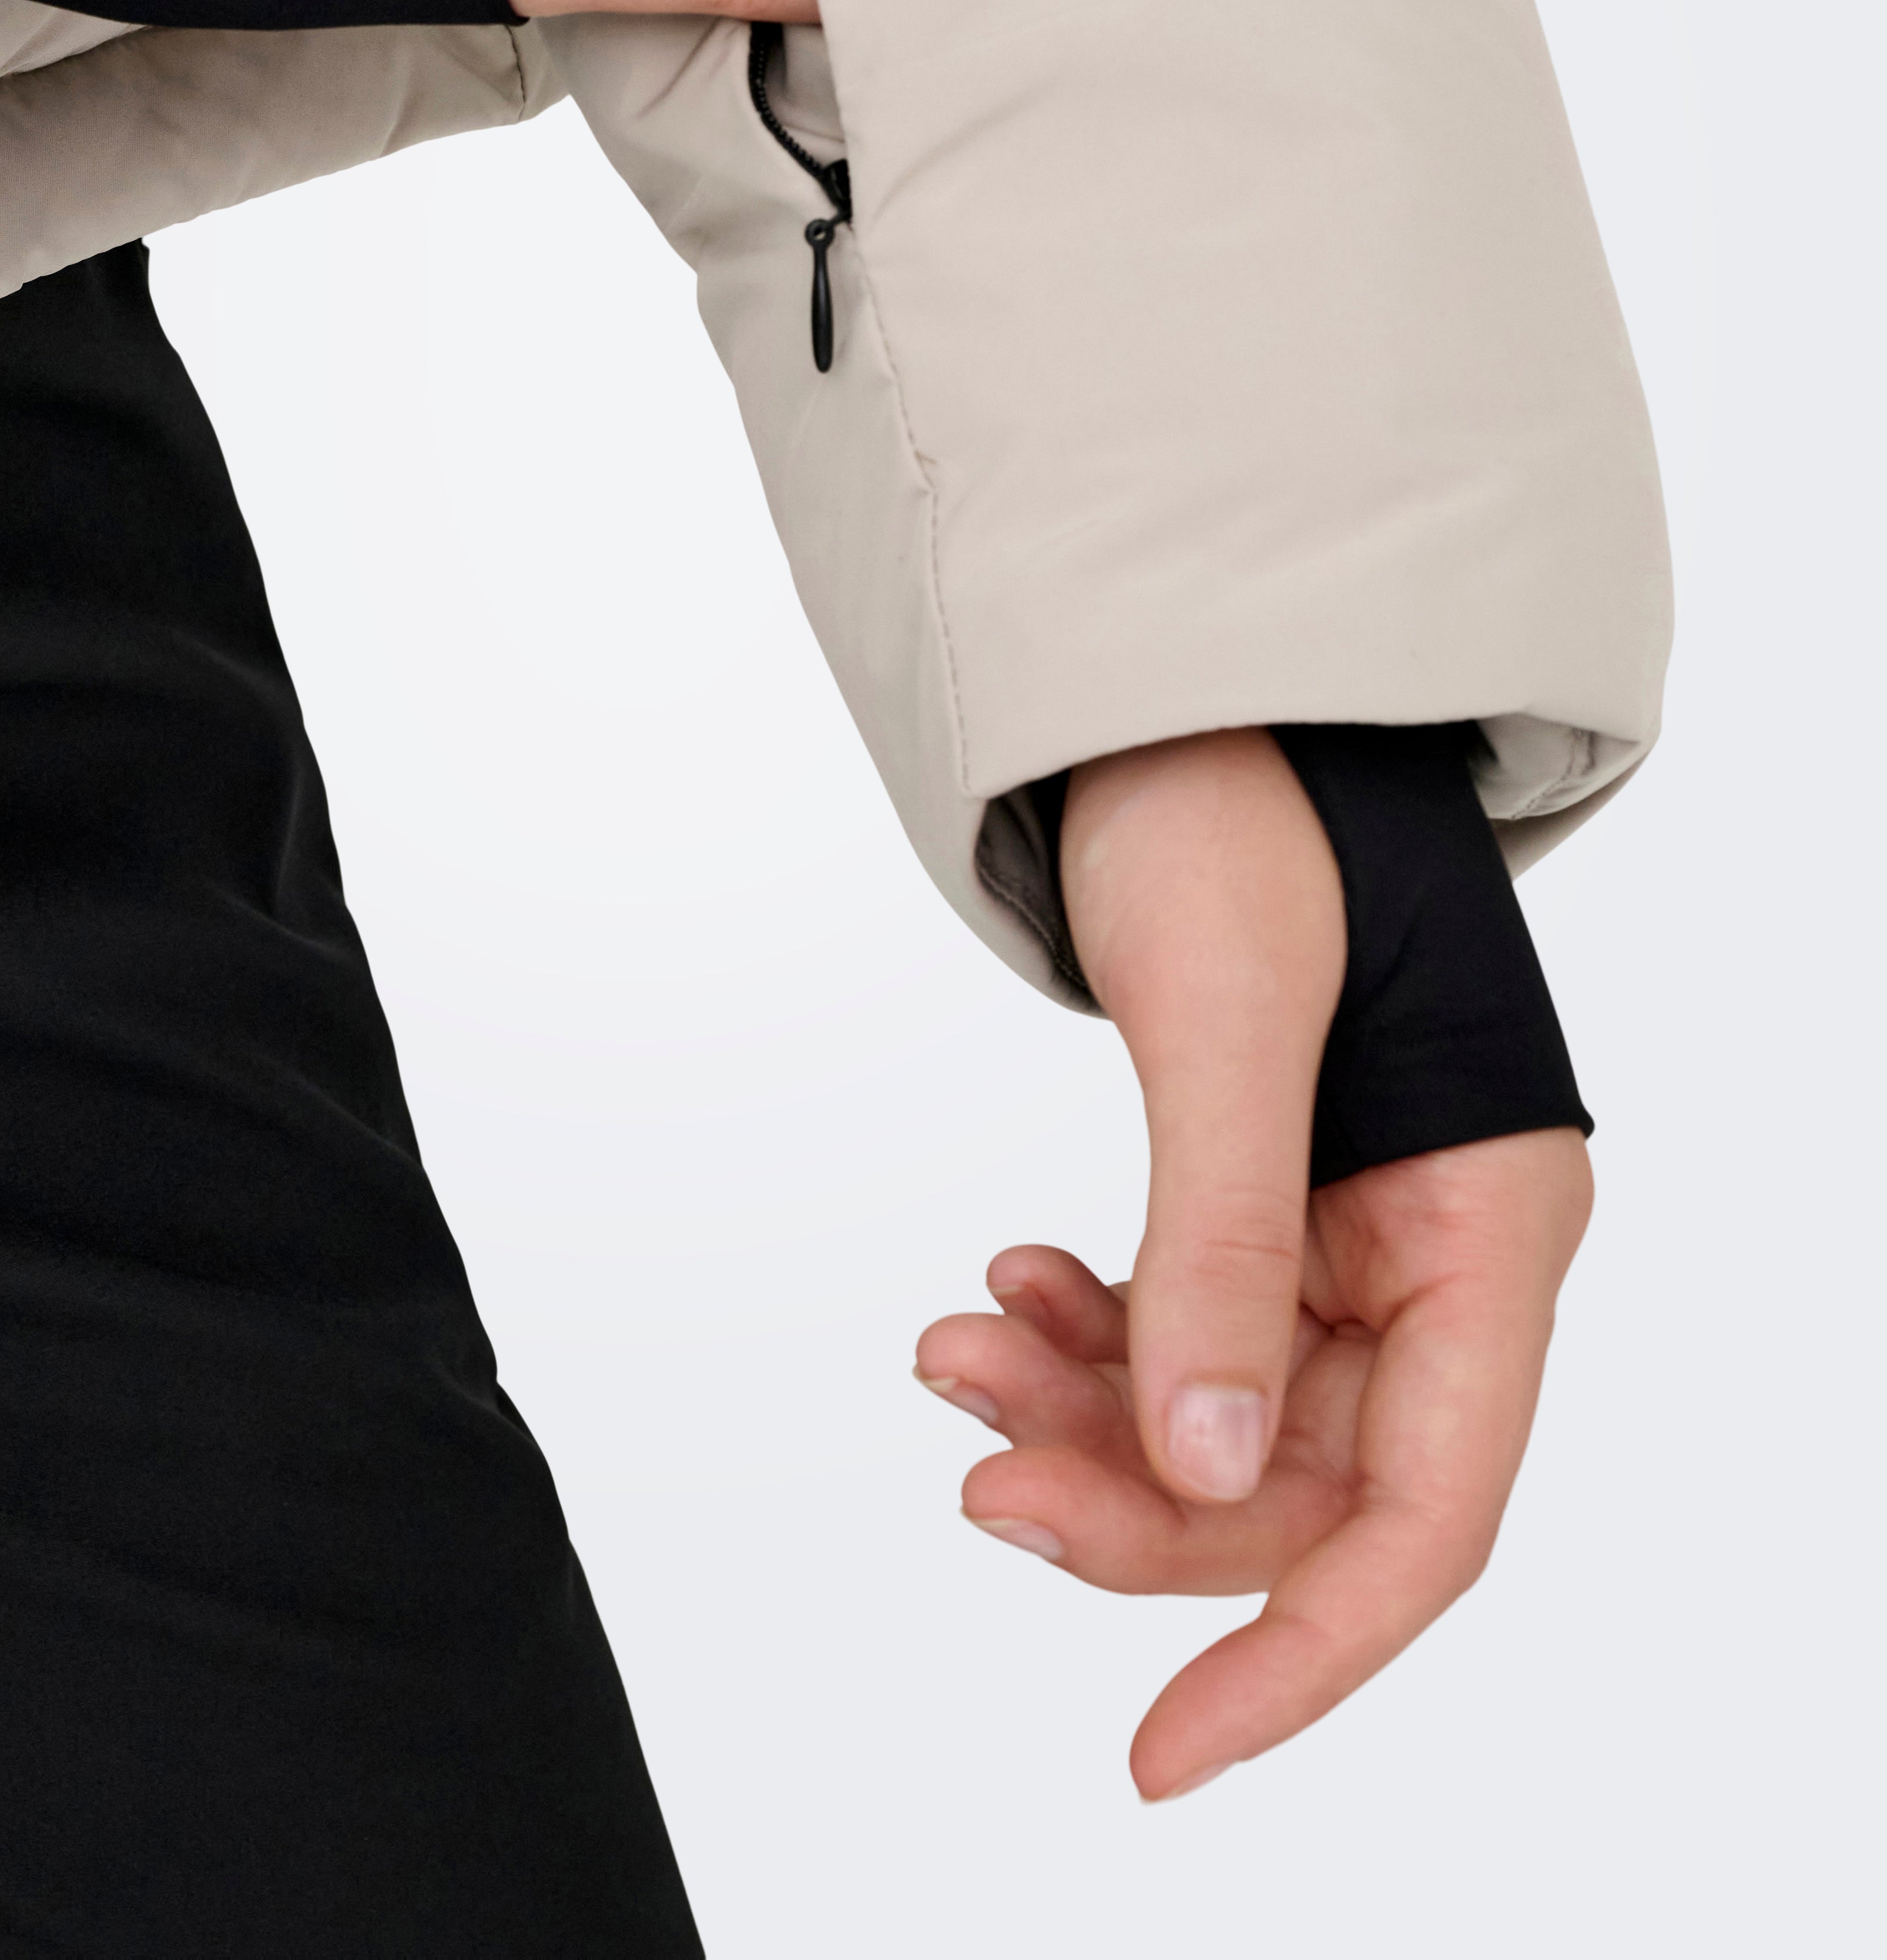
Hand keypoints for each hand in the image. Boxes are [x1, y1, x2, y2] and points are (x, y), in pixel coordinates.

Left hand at [913, 729, 1591, 1798]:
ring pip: (1224, 1413)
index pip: (1420, 1517)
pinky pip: (1191, 1327)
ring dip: (1088, 1410)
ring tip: (952, 1348)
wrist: (1203, 688)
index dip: (1298, 1652)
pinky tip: (1008, 1285)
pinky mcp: (1278, 1194)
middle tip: (973, 1469)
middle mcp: (1444, 1251)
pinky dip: (1095, 1330)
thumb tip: (1197, 1476)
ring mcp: (1360, 1229)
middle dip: (1131, 1498)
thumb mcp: (1227, 1024)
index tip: (1161, 1754)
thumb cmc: (1244, 813)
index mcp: (1490, 1224)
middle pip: (1299, 1479)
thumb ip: (1220, 1249)